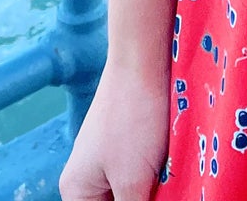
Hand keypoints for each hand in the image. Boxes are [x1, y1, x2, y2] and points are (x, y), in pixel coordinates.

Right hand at [59, 62, 169, 200]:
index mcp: (77, 192)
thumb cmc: (133, 117)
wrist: (144, 59)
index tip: (149, 198)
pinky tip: (169, 170)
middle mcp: (87, 178)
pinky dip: (154, 178)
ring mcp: (107, 159)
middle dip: (144, 199)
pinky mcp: (128, 144)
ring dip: (151, 191)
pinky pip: (139, 175)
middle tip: (163, 189)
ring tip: (165, 179)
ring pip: (131, 192)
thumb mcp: (134, 181)